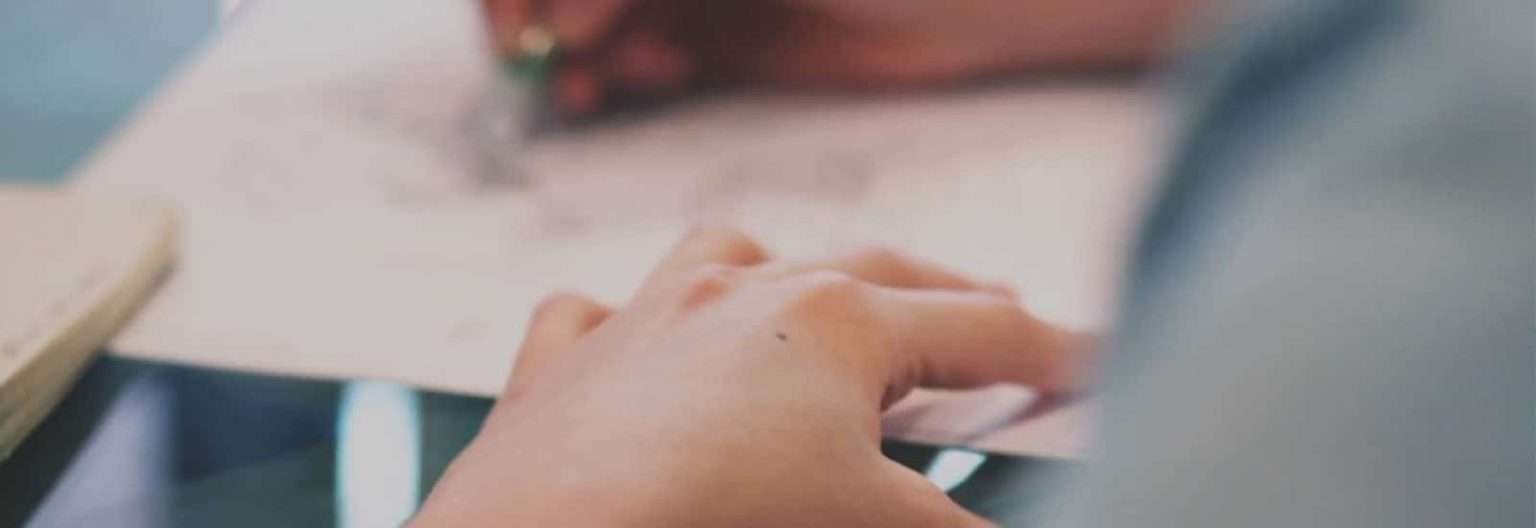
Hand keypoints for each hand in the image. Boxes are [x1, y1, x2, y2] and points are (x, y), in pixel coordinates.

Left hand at [412, 228, 1091, 526]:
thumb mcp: (873, 527)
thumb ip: (954, 526)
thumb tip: (1000, 524)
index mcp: (831, 322)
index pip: (982, 331)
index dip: (1052, 352)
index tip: (1094, 361)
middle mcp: (736, 294)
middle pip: (875, 274)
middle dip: (945, 293)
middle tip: (998, 308)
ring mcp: (643, 321)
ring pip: (731, 255)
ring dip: (790, 269)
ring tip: (822, 288)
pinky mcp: (561, 369)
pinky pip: (594, 314)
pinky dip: (623, 318)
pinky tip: (634, 332)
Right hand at [482, 0, 1198, 114]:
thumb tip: (558, 19)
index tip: (522, 22)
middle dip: (543, 15)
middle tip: (560, 59)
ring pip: (590, 20)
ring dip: (577, 50)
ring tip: (602, 78)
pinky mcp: (719, 39)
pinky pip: (638, 59)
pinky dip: (625, 72)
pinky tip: (654, 73)